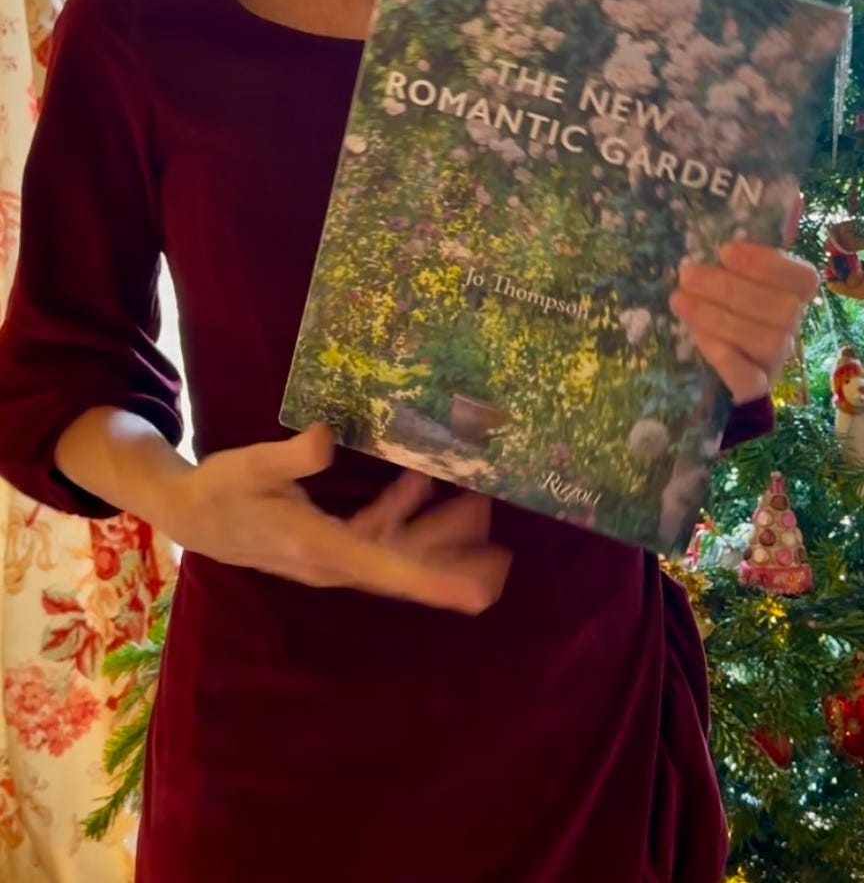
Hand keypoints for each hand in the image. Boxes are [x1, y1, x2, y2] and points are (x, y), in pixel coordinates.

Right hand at [161, 424, 510, 613]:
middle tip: (505, 559)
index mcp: (320, 548)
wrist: (190, 513)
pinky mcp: (328, 542)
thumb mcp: (251, 465)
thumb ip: (290, 456)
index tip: (476, 593)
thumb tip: (325, 438)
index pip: (387, 568)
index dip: (434, 579)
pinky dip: (403, 513)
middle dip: (455, 564)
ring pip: (397, 552)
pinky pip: (377, 535)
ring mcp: (333, 554)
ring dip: (438, 535)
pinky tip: (421, 484)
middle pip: (405, 569)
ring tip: (480, 507)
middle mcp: (334, 561)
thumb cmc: (220, 490)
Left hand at [668, 196, 818, 403]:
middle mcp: (791, 327)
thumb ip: (763, 232)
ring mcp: (774, 361)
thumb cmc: (728, 298)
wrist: (714, 361)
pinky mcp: (753, 390)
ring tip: (678, 299)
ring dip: (719, 318)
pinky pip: (750, 381)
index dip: (768, 263)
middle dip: (730, 289)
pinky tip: (697, 340)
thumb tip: (791, 194)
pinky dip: (726, 360)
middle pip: (780, 310)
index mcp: (793, 293)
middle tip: (686, 273)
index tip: (726, 248)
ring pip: (765, 341)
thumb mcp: (740, 266)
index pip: (802, 278)